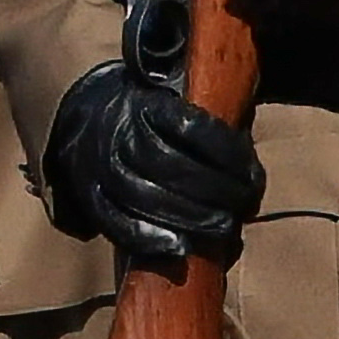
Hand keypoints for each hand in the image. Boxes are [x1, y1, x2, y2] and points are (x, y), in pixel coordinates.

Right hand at [43, 51, 257, 273]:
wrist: (86, 121)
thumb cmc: (149, 113)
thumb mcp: (171, 90)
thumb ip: (197, 92)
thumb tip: (212, 98)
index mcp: (142, 104)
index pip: (189, 126)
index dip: (224, 151)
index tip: (252, 171)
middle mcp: (116, 134)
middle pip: (167, 164)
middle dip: (212, 188)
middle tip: (243, 203)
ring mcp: (99, 167)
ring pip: (142, 195)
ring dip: (188, 216)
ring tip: (223, 226)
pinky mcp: (91, 197)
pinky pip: (115, 222)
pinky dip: (148, 238)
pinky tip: (179, 248)